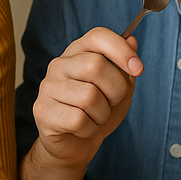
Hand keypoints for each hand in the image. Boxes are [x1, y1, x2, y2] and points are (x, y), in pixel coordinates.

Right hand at [31, 28, 141, 168]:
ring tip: (95, 117)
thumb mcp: (118, 88)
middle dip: (116, 90)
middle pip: (95, 66)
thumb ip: (124, 66)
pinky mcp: (42, 111)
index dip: (121, 50)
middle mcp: (59, 64)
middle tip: (112, 102)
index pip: (98, 36)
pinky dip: (90, 129)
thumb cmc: (97, 111)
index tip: (138, 69)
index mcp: (78, 52)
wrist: (75, 143)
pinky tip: (83, 129)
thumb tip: (132, 40)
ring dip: (103, 114)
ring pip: (89, 96)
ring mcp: (47, 87)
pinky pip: (78, 119)